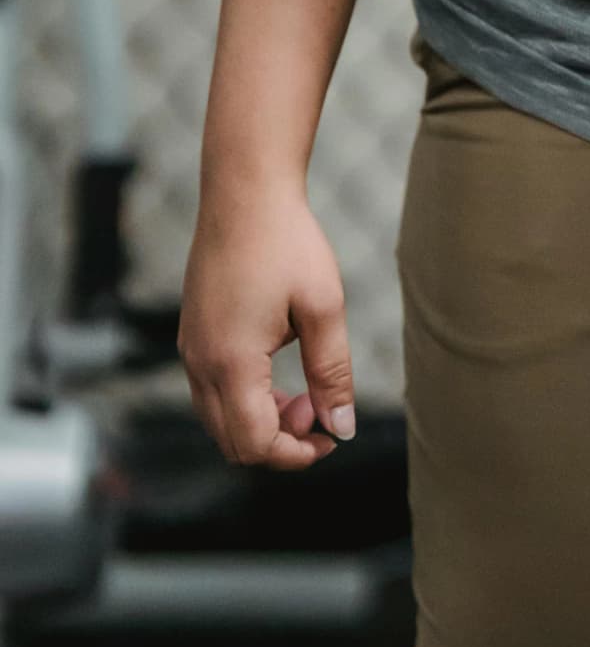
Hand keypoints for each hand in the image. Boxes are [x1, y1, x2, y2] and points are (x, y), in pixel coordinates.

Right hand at [179, 185, 357, 470]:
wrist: (244, 192)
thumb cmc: (288, 242)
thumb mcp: (324, 307)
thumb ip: (332, 373)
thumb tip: (342, 428)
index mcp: (231, 363)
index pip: (254, 443)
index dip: (295, 454)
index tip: (331, 437)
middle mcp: (200, 364)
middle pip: (233, 442)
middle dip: (280, 441)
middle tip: (321, 407)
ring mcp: (190, 351)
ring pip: (219, 420)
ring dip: (262, 421)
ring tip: (306, 389)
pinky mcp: (191, 336)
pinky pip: (212, 393)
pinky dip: (245, 399)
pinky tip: (279, 369)